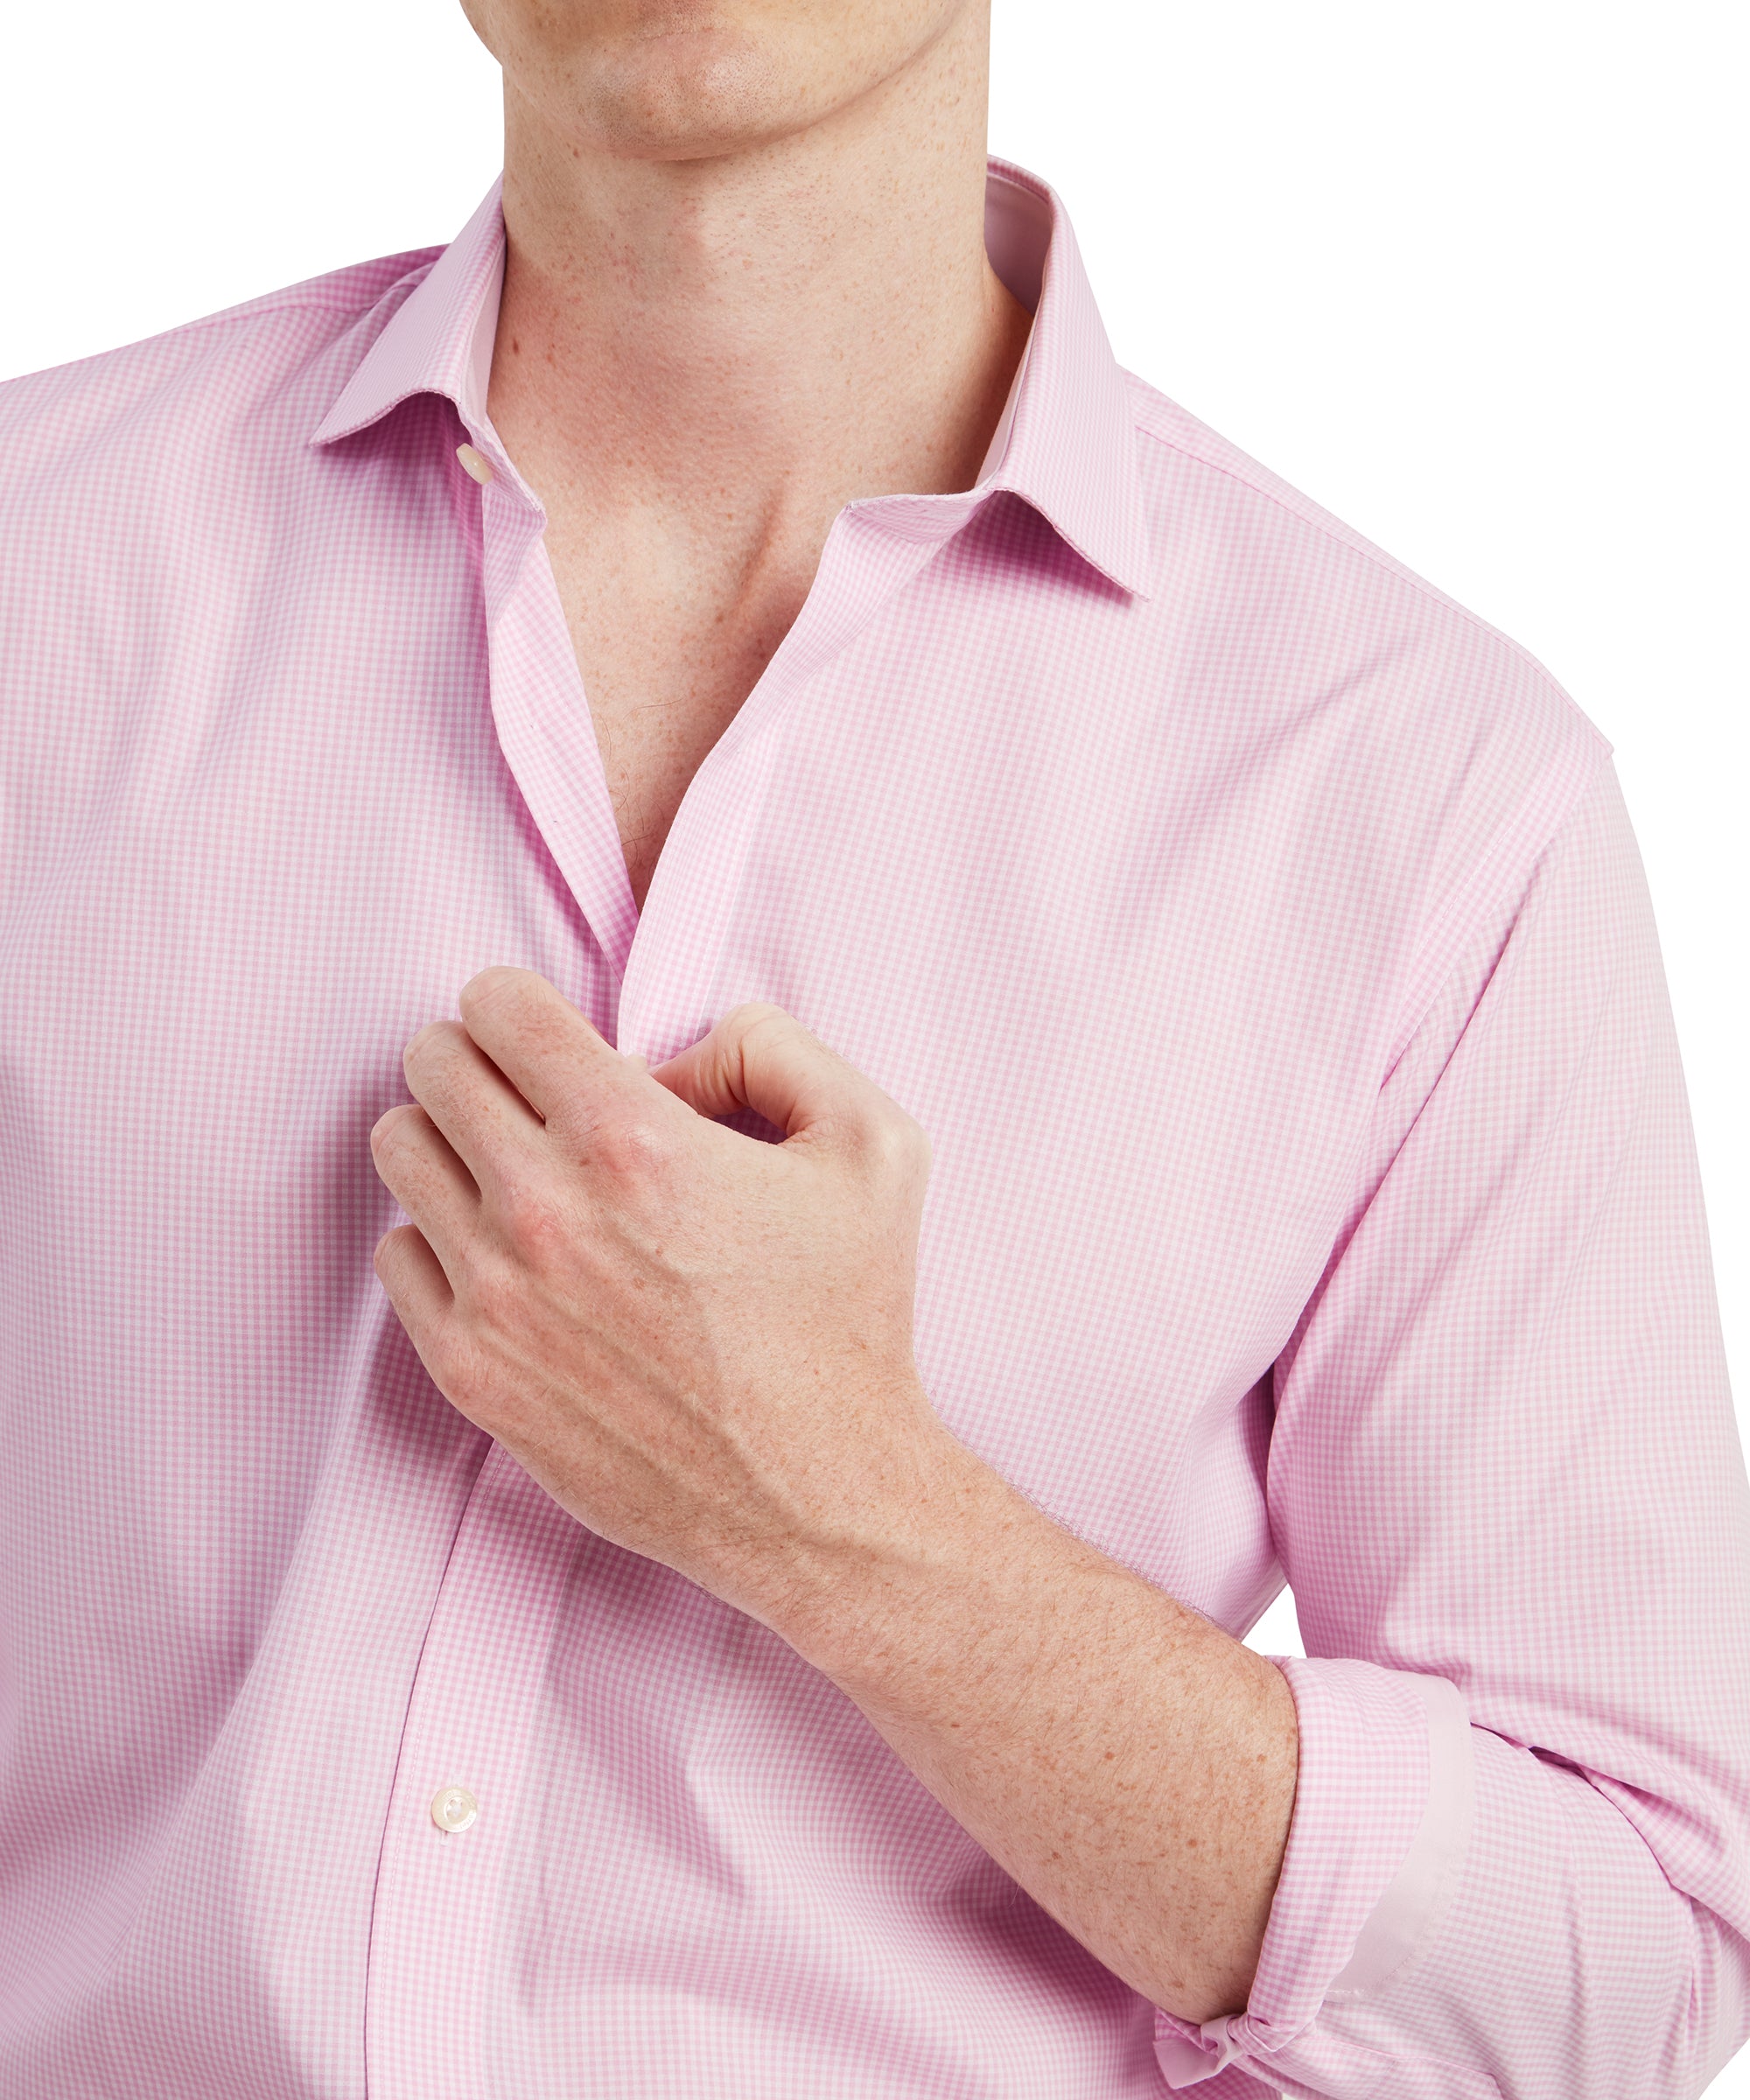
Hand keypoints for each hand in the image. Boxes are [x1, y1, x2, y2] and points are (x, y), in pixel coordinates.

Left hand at [368, 967, 961, 1626]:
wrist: (824, 1496)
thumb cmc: (851, 1322)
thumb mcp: (873, 1144)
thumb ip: (773, 1048)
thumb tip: (669, 1055)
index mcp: (634, 1139)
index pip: (495, 1006)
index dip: (521, 1005)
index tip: (549, 1039)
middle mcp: (546, 1210)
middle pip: (433, 1066)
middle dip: (479, 1059)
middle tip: (528, 1093)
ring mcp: (496, 1296)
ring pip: (399, 1151)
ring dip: (450, 1140)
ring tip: (513, 1168)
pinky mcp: (470, 1373)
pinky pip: (396, 1254)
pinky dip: (441, 1237)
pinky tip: (510, 1255)